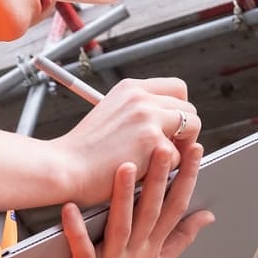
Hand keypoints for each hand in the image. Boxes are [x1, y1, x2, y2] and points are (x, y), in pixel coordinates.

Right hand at [52, 77, 200, 206]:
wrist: (65, 166)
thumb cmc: (84, 150)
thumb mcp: (110, 114)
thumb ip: (137, 111)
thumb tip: (168, 120)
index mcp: (130, 88)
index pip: (176, 87)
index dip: (179, 109)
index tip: (172, 127)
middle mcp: (141, 97)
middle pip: (188, 106)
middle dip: (185, 130)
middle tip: (170, 148)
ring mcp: (147, 117)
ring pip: (192, 127)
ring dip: (180, 147)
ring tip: (160, 160)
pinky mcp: (152, 141)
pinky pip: (178, 156)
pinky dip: (164, 169)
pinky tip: (143, 171)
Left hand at [54, 143, 214, 257]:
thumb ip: (182, 238)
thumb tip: (208, 214)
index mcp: (154, 248)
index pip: (176, 208)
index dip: (187, 178)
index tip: (196, 149)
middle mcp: (138, 254)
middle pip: (152, 212)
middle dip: (160, 179)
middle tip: (166, 147)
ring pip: (121, 226)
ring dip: (123, 197)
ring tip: (124, 166)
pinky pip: (82, 250)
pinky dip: (75, 230)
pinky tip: (69, 208)